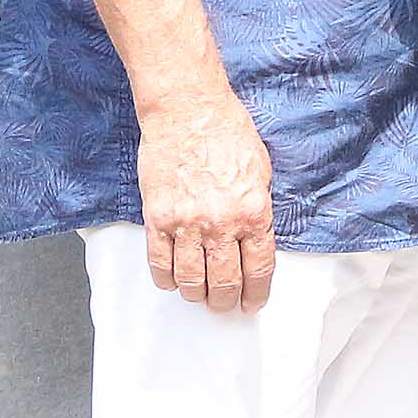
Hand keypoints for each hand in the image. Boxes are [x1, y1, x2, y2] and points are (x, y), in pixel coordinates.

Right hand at [134, 87, 276, 313]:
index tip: (253, 303)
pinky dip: (167, 280)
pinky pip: (159, 264)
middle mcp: (221, 223)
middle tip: (225, 305)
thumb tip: (255, 241)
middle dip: (226, 300)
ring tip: (201, 295)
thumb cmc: (229, 135)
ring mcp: (186, 224)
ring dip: (197, 294)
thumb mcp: (261, 172)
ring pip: (191, 279)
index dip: (256, 292)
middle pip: (224, 281)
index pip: (259, 267)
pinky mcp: (157, 219)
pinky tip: (174, 281)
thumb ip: (258, 209)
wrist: (188, 112)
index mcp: (253, 211)